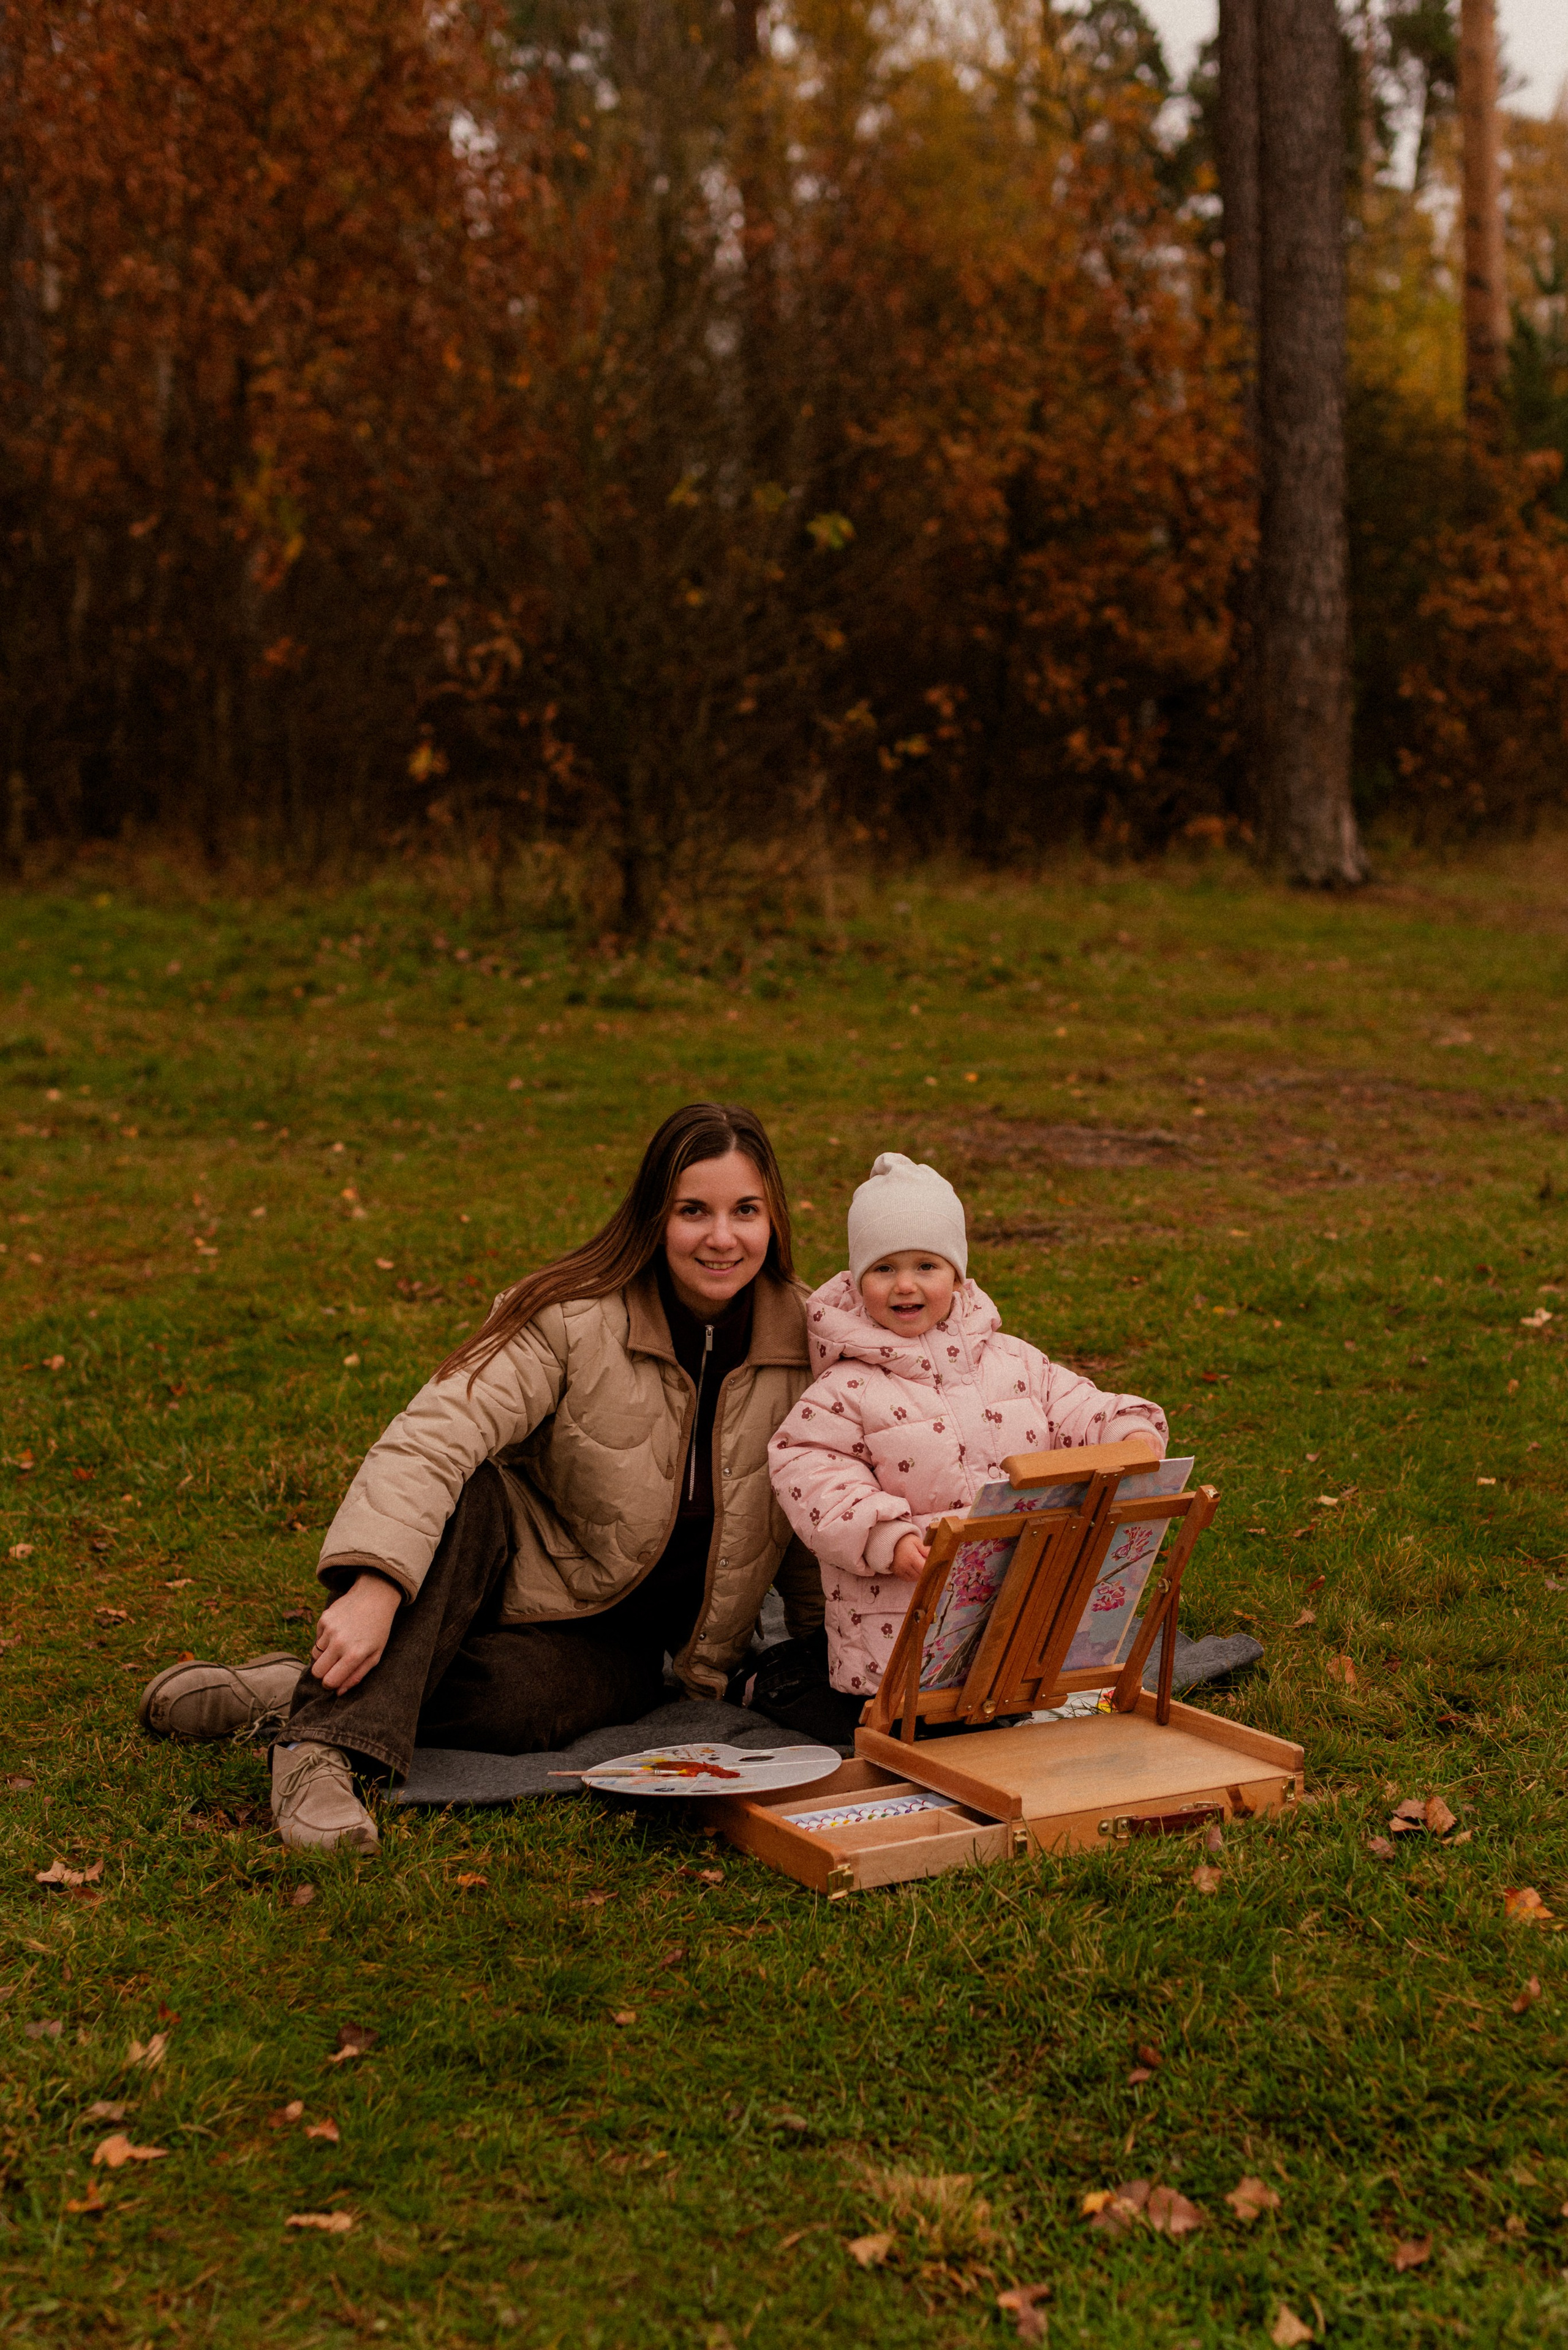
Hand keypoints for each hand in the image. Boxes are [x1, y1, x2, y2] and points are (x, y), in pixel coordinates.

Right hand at [311, 1573, 401, 1692]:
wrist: (375, 1596)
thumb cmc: (378, 1628)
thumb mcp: (375, 1654)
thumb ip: (357, 1675)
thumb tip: (339, 1692)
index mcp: (354, 1654)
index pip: (329, 1681)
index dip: (330, 1684)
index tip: (335, 1680)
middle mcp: (339, 1642)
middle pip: (316, 1671)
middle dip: (323, 1673)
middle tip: (335, 1665)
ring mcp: (330, 1630)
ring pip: (315, 1655)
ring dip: (325, 1654)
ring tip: (341, 1644)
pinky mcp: (323, 1619)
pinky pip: (317, 1639)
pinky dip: (325, 1639)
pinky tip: (340, 1630)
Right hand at [890, 1531, 929, 1582]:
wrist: (890, 1543)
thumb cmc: (905, 1541)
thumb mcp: (917, 1541)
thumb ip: (926, 1549)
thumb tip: (936, 1556)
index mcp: (911, 1556)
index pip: (924, 1568)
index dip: (929, 1567)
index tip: (932, 1564)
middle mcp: (905, 1565)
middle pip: (921, 1574)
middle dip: (925, 1570)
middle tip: (925, 1563)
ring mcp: (900, 1570)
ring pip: (915, 1578)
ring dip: (920, 1574)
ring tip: (919, 1564)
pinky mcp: (897, 1573)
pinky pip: (909, 1579)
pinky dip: (913, 1576)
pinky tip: (914, 1568)